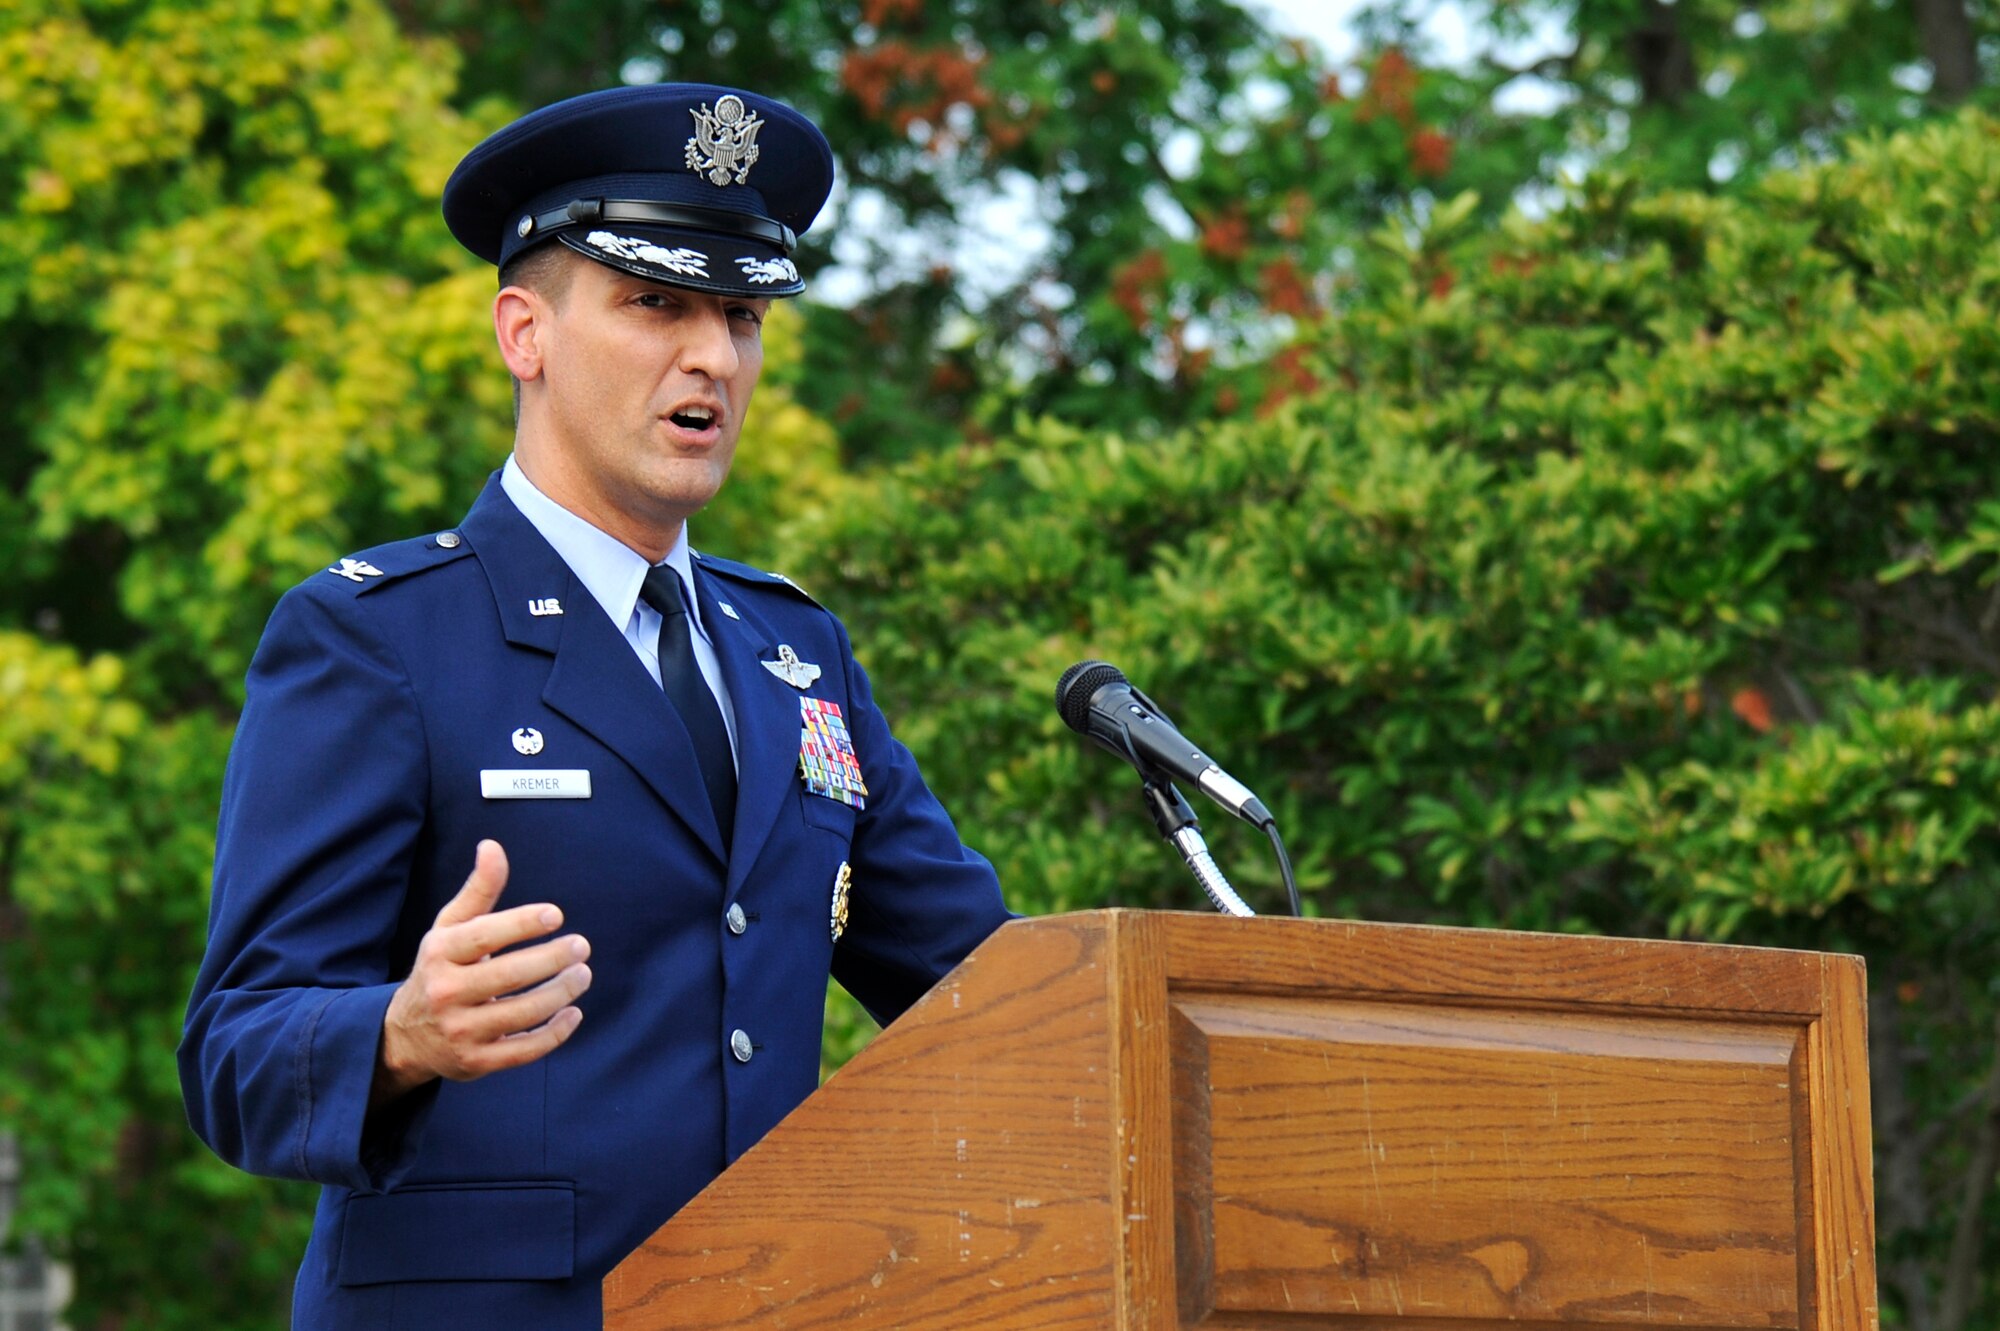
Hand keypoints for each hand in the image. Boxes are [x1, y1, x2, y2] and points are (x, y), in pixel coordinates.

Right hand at [371, 840, 590, 1106]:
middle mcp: (446, 992)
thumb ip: (478, 891)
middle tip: (581, 946)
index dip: (521, 923)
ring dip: (560, 993)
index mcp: (439, 954)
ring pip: (522, 1013)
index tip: (556, 914)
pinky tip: (573, 1013)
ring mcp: (461, 1030)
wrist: (406, 1035)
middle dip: (552, 959)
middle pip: (508, 976)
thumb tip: (493, 846)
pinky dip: (554, 1033)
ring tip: (582, 974)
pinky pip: (523, 1051)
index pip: (483, 936)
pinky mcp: (476, 1062)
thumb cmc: (440, 969)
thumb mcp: (449, 929)